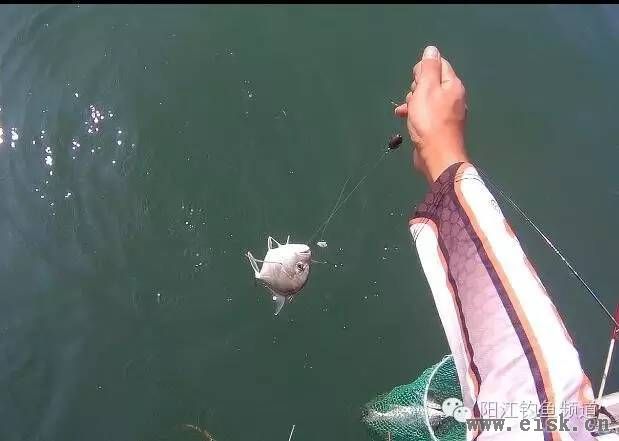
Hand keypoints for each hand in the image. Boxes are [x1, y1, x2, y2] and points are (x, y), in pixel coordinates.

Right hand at [395, 46, 469, 182]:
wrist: (437, 156)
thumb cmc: (430, 122)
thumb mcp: (425, 90)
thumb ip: (428, 69)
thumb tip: (431, 49)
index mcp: (453, 85)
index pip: (439, 64)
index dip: (423, 69)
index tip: (414, 80)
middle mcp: (454, 97)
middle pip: (432, 81)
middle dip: (417, 87)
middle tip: (412, 98)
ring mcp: (448, 113)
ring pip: (426, 98)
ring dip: (413, 101)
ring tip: (406, 111)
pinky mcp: (440, 126)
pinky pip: (426, 113)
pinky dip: (415, 113)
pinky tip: (404, 119)